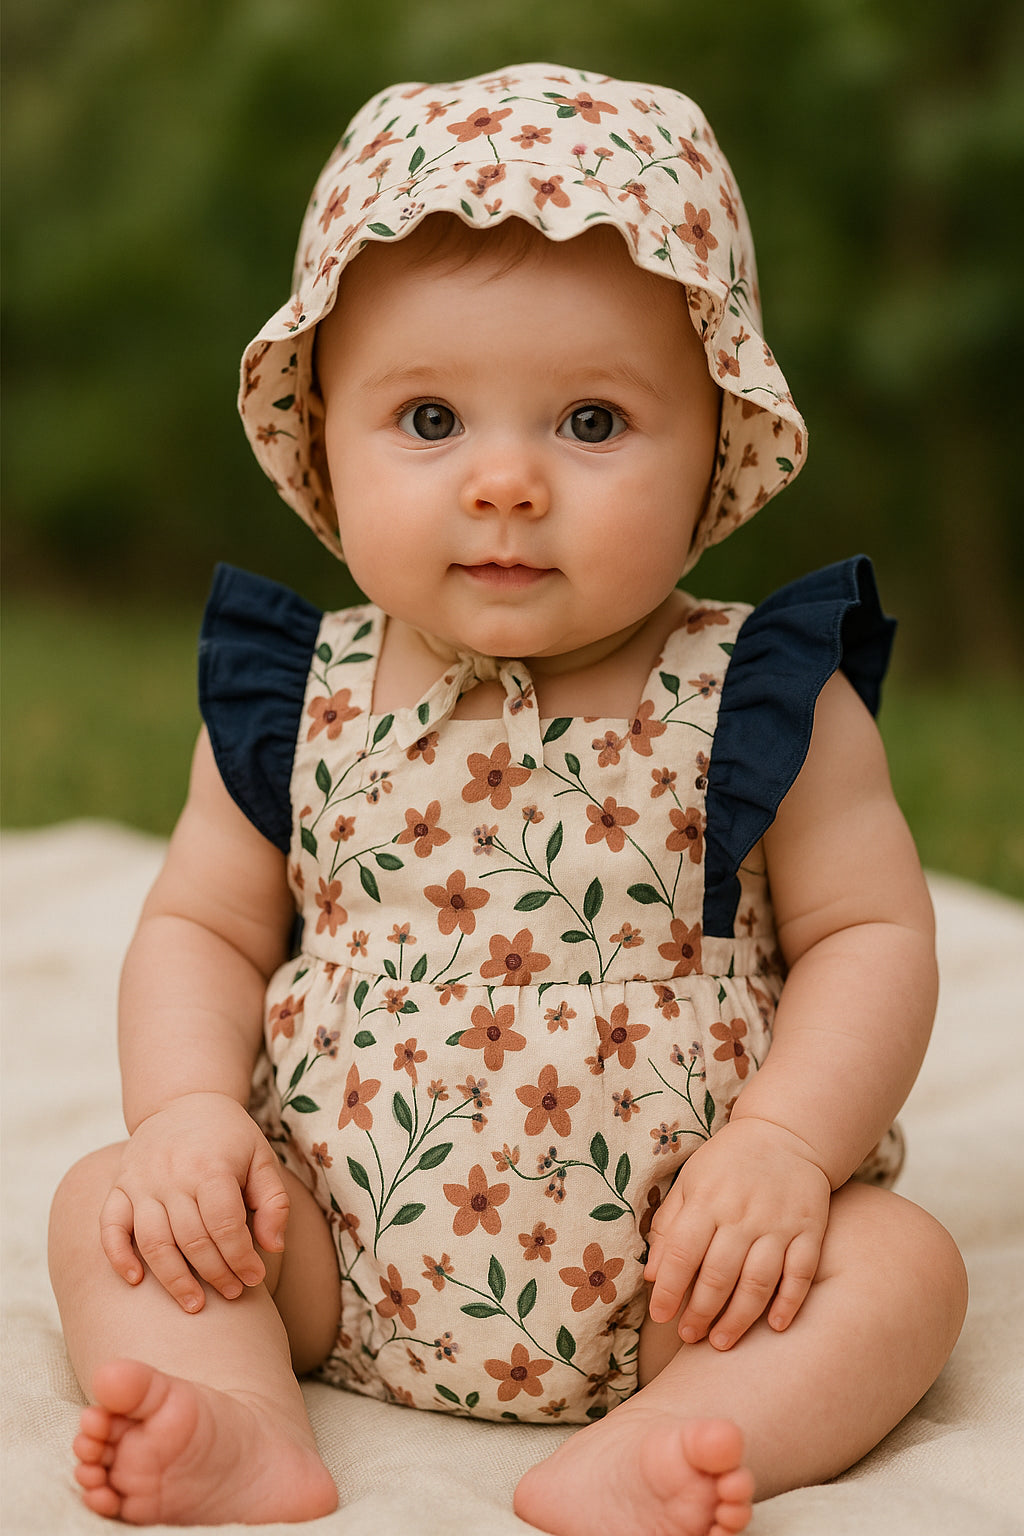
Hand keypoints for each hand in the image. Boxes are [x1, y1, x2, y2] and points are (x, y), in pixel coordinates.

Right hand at [99, 1092, 290, 1312]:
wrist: (185, 1101)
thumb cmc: (229, 1137)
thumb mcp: (262, 1158)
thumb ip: (273, 1202)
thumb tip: (273, 1248)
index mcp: (211, 1166)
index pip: (225, 1225)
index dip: (241, 1258)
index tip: (254, 1278)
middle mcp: (172, 1175)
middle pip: (192, 1239)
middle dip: (215, 1274)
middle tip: (232, 1294)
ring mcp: (140, 1182)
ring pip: (152, 1242)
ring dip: (173, 1279)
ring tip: (194, 1305)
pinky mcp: (119, 1187)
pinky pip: (110, 1227)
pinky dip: (118, 1256)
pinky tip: (135, 1281)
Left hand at [644, 1117, 830, 1349]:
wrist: (786, 1134)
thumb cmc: (727, 1163)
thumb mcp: (689, 1183)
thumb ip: (668, 1227)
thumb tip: (653, 1277)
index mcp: (707, 1199)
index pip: (683, 1252)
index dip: (670, 1289)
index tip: (660, 1317)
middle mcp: (742, 1213)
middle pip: (720, 1274)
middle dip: (701, 1312)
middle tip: (690, 1337)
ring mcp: (778, 1223)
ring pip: (758, 1281)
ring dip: (739, 1318)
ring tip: (721, 1341)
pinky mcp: (809, 1230)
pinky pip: (801, 1273)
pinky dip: (789, 1302)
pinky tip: (774, 1326)